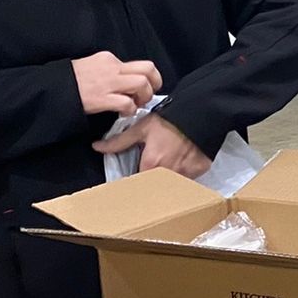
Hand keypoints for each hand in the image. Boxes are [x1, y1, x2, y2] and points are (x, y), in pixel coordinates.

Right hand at [73, 52, 161, 116]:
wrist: (51, 88)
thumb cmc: (70, 80)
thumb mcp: (90, 66)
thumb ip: (109, 70)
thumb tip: (124, 79)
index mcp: (109, 59)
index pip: (139, 64)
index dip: (147, 77)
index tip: (145, 87)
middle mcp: (111, 67)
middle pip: (148, 69)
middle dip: (154, 84)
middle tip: (147, 96)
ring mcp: (107, 82)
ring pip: (141, 84)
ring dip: (144, 97)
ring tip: (136, 105)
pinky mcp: (101, 98)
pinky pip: (127, 102)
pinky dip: (130, 109)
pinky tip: (124, 113)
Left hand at [93, 114, 213, 179]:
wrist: (200, 112)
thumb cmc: (170, 120)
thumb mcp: (141, 128)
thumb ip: (119, 141)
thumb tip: (97, 147)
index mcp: (151, 164)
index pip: (137, 182)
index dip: (134, 179)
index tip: (134, 174)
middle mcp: (169, 173)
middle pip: (156, 185)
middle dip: (151, 179)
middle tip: (154, 164)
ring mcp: (187, 173)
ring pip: (173, 183)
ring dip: (168, 177)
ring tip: (170, 160)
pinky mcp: (200, 170)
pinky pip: (190, 177)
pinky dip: (185, 171)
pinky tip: (184, 159)